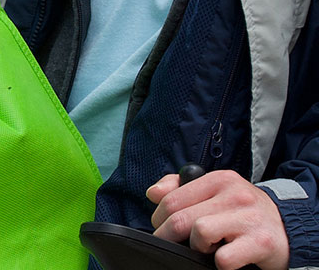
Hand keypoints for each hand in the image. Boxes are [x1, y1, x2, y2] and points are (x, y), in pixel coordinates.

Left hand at [147, 169, 289, 269]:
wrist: (288, 227)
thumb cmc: (244, 211)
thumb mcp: (216, 191)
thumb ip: (182, 188)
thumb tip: (153, 193)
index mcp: (218, 180)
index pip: (173, 198)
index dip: (159, 217)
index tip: (160, 227)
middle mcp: (233, 194)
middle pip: (181, 218)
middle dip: (168, 235)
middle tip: (172, 244)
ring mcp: (247, 218)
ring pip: (200, 233)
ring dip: (198, 247)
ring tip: (208, 247)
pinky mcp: (260, 243)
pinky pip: (224, 259)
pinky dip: (220, 263)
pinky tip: (226, 257)